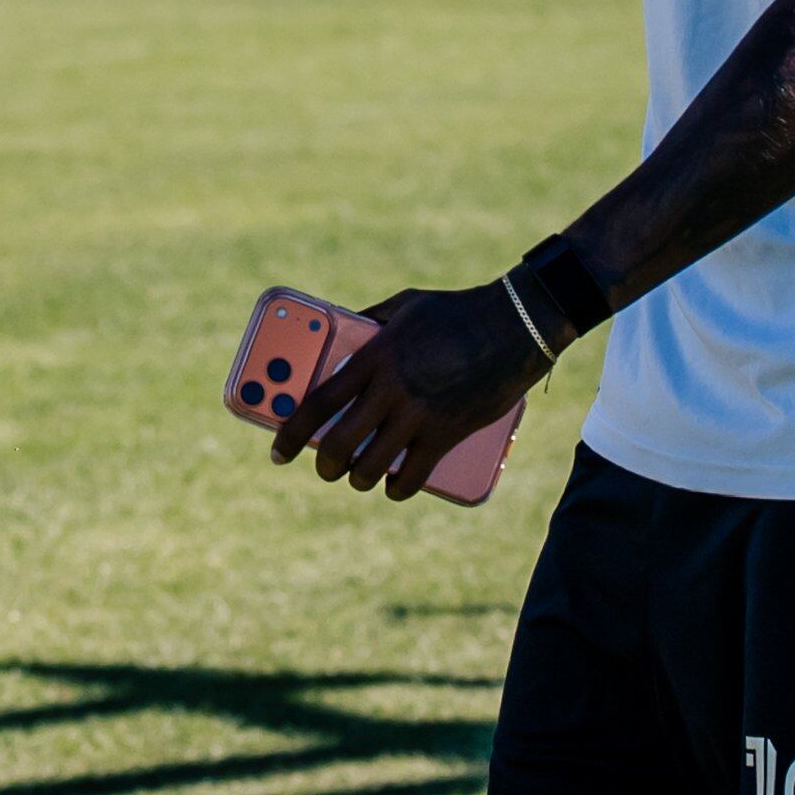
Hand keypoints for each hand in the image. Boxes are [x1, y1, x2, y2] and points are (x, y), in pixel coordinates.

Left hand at [270, 283, 545, 501]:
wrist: (516, 324)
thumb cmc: (456, 311)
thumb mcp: (404, 305)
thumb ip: (369, 321)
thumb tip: (341, 334)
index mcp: (373, 357)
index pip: (318, 403)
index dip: (290, 433)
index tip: (277, 453)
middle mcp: (391, 390)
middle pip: (339, 444)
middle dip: (324, 466)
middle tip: (324, 467)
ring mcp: (420, 415)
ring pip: (372, 467)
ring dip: (358, 479)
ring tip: (358, 475)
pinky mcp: (448, 433)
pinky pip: (413, 476)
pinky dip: (397, 489)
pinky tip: (393, 486)